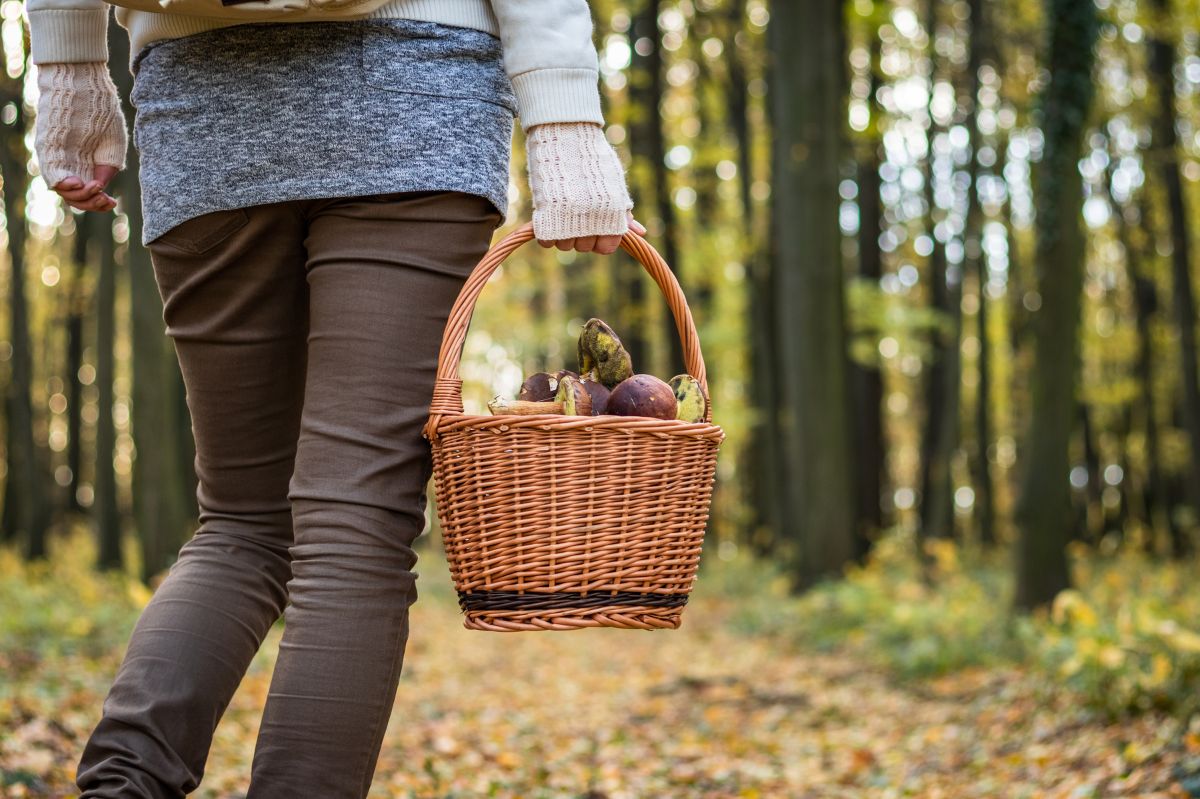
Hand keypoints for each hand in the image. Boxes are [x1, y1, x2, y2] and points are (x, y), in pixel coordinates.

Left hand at [34, 62, 126, 213]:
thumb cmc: (100, 109)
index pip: (89, 193)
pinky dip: (64, 185)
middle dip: (90, 203)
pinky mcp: (48, 149)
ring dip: (79, 197)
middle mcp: (70, 164)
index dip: (99, 203)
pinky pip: (51, 174)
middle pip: (75, 197)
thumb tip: (98, 186)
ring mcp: (57, 158)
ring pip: (63, 191)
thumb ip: (106, 168)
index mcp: (87, 164)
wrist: (83, 83)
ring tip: (93, 188)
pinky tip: (79, 183)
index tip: (113, 202)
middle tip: (105, 198)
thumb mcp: (112, 144)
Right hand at [526, 121, 636, 252]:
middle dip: (579, 235)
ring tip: (561, 212)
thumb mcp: (614, 185)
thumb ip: (624, 213)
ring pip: (564, 245)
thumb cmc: (593, 159)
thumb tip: (641, 233)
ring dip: (561, 234)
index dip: (598, 240)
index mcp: (612, 213)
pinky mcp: (548, 213)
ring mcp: (570, 217)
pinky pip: (547, 240)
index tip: (592, 227)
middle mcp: (594, 219)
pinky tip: (548, 216)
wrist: (568, 134)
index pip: (606, 248)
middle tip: (574, 214)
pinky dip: (545, 233)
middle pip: (584, 247)